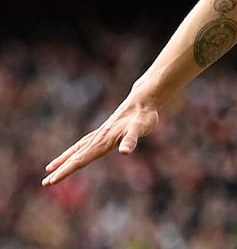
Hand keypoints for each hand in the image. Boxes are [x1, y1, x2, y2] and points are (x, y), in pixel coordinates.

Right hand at [41, 97, 158, 186]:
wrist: (143, 100)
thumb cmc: (142, 117)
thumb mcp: (139, 129)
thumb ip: (131, 140)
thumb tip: (125, 151)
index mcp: (103, 142)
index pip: (81, 160)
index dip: (66, 171)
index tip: (51, 181)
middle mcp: (98, 138)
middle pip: (76, 157)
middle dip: (61, 170)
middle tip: (45, 183)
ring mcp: (100, 134)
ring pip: (77, 149)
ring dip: (64, 160)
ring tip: (49, 168)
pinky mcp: (105, 131)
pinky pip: (85, 143)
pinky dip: (76, 150)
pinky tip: (75, 153)